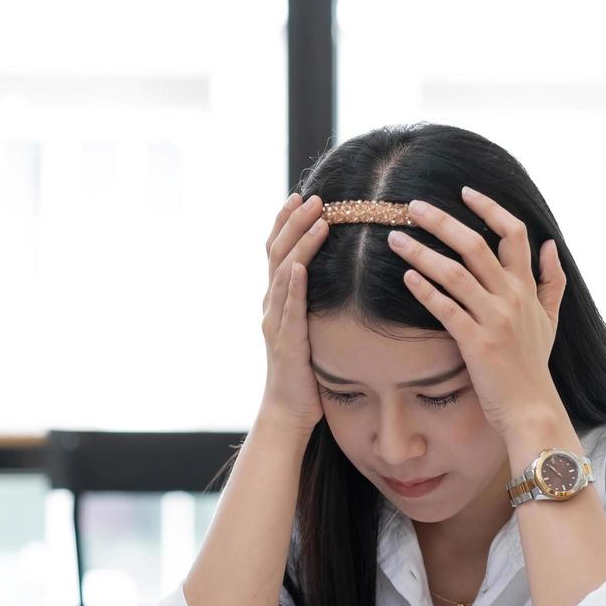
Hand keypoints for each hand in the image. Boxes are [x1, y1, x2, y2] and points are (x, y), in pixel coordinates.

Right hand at [259, 193, 326, 432]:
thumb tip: (335, 276)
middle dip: (294, 222)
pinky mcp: (286, 343)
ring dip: (300, 244)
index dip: (286, 221)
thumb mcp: (311, 327)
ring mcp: (274, 323)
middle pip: (276, 253)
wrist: (288, 411)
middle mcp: (270, 305)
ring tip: (319, 219)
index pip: (277, 251)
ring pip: (282, 274)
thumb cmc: (306, 371)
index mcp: (276, 299)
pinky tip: (300, 267)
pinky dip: (292, 287)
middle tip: (314, 197)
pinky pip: (288, 310)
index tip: (301, 195)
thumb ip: (315, 301)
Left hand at [387, 186, 567, 437]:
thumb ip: (552, 282)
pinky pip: (446, 309)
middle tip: (412, 206)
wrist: (532, 409)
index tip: (464, 191)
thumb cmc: (533, 366)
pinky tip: (404, 276)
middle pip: (476, 244)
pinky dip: (425, 290)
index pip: (514, 233)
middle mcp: (512, 297)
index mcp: (527, 288)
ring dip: (422, 252)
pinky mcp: (476, 343)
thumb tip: (550, 246)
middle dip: (442, 221)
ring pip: (455, 273)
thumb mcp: (551, 320)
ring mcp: (495, 319)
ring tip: (394, 238)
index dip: (490, 208)